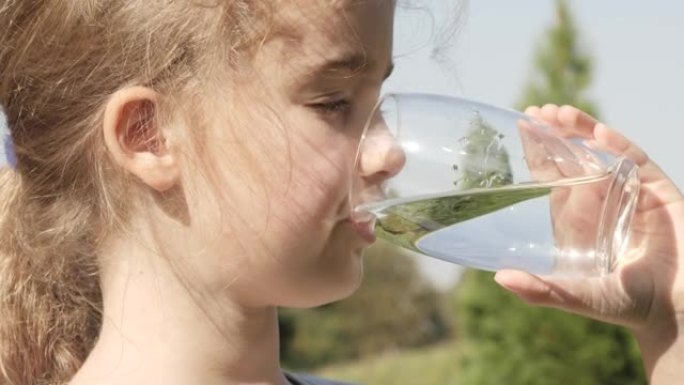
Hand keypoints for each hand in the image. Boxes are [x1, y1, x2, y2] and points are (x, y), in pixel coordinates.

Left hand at [495, 104, 683, 381]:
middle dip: (556, 134)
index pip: (553, 178)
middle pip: (574, 159)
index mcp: (578, 221)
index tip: (523, 126)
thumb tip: (500, 278)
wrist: (678, 308)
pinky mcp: (658, 192)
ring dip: (583, 132)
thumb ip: (542, 290)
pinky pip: (636, 163)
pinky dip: (619, 147)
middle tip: (538, 112)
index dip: (539, 152)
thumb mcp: (580, 296)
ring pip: (603, 154)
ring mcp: (630, 194)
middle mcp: (602, 202)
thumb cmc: (628, 304)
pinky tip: (601, 133)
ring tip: (561, 114)